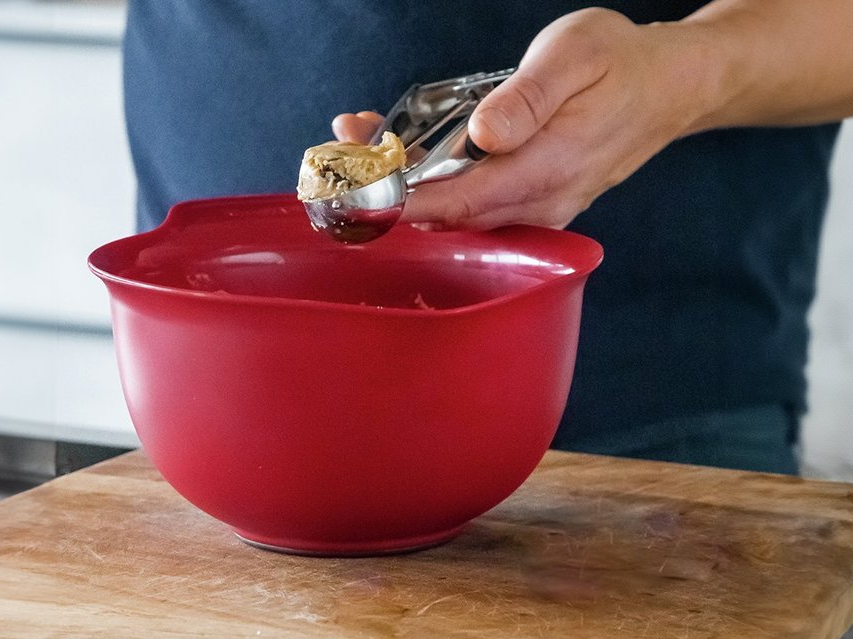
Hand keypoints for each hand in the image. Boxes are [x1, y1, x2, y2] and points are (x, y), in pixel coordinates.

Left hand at [334, 8, 715, 229]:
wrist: (667, 88)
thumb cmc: (621, 64)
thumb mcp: (577, 54)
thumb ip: (530, 97)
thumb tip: (485, 134)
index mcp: (549, 167)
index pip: (461, 200)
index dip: (402, 200)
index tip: (355, 192)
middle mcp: (540, 202)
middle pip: (449, 217)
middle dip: (388, 194)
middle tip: (337, 161)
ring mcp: (537, 210)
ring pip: (458, 216)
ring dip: (403, 191)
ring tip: (356, 150)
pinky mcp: (533, 205)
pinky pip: (475, 208)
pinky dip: (432, 190)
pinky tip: (403, 160)